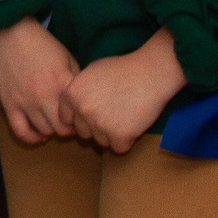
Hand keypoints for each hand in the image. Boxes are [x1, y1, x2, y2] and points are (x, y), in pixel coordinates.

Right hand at [0, 18, 79, 144]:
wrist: (10, 33)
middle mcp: (44, 96)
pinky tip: (40, 136)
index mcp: (62, 83)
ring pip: (44, 131)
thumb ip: (76, 80)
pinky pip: (21, 131)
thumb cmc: (42, 44)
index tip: (82, 116)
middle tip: (70, 123)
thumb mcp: (67, 57)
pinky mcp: (9, 104)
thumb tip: (84, 101)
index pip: (77, 116)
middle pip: (62, 129)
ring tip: (55, 123)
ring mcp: (25, 102)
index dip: (82, 120)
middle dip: (69, 128)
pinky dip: (32, 138)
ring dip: (52, 130)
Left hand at [63, 29, 187, 153]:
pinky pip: (119, 148)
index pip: (66, 118)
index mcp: (72, 94)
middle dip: (97, 127)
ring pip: (101, 141)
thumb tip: (72, 108)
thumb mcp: (91, 72)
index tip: (94, 112)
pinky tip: (134, 124)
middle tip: (114, 113)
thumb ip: (78, 91)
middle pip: (84, 132)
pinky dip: (127, 141)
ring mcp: (100, 124)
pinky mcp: (119, 135)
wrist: (151, 73)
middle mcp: (82, 110)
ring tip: (125, 115)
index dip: (80, 117)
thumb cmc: (123, 69)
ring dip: (112, 134)